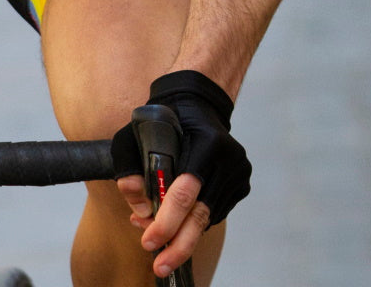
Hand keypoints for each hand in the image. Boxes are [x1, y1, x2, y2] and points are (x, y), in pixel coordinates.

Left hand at [112, 70, 251, 276]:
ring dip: (181, 233)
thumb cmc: (163, 119)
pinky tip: (173, 223)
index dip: (167, 222)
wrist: (196, 103)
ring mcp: (238, 173)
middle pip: (202, 214)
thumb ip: (130, 166)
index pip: (187, 192)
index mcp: (208, 142)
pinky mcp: (240, 185)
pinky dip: (192, 222)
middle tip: (159, 266)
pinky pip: (213, 212)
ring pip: (208, 217)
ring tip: (156, 240)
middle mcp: (229, 159)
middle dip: (179, 245)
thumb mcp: (135, 134)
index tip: (149, 242)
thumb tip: (136, 205)